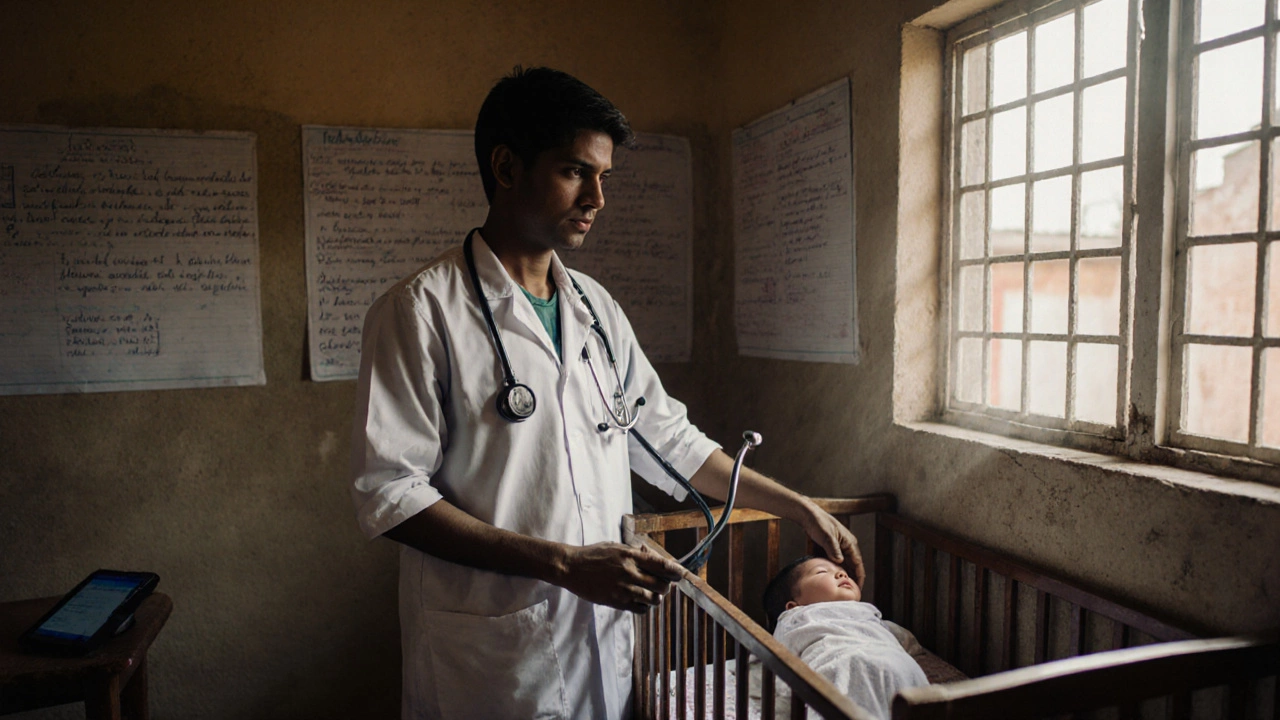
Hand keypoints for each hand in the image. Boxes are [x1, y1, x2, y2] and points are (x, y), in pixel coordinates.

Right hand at [557, 542, 686, 612]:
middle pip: (662, 585)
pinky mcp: (616, 602)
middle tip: (664, 585)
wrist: (571, 568)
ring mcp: (623, 589)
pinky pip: (640, 609)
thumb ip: (634, 552)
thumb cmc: (593, 555)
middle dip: (667, 586)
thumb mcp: (615, 546)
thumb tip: (651, 555)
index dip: (676, 571)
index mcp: (630, 556)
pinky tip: (640, 601)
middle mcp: (629, 572)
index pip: (661, 565)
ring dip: (657, 597)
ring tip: (652, 594)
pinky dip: (645, 607)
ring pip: (653, 599)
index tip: (682, 574)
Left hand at [799, 504, 865, 587]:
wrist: (807, 514)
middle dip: (851, 578)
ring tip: (840, 587)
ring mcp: (838, 547)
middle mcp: (846, 546)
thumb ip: (833, 549)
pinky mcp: (830, 548)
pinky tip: (830, 578)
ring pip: (843, 565)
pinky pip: (834, 561)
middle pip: (852, 566)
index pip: (858, 563)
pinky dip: (833, 569)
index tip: (857, 589)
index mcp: (850, 543)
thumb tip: (840, 562)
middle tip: (848, 592)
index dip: (859, 577)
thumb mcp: (826, 536)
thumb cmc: (818, 523)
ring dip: (842, 574)